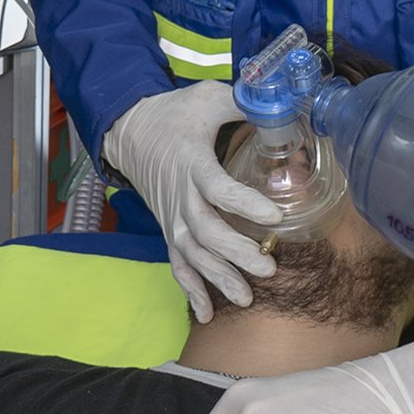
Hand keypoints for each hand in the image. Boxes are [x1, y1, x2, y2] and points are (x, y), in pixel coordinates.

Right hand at [103, 83, 281, 321]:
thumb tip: (283, 105)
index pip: (217, 188)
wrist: (130, 130)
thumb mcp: (209, 97)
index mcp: (191, 162)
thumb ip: (243, 102)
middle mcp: (179, 196)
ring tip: (246, 299)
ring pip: (191, 255)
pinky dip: (190, 291)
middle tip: (268, 268)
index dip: (244, 204)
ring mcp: (171, 217)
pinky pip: (177, 264)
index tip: (274, 216)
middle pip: (204, 232)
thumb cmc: (176, 113)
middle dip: (235, 254)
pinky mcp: (168, 229)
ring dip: (217, 279)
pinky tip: (207, 316)